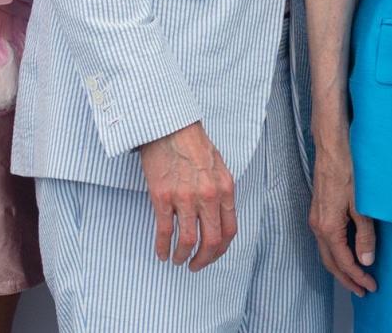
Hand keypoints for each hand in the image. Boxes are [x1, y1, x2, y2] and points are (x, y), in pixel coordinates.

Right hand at [139, 121, 236, 270]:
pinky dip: (162, 247)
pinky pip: (165, 231)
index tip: (211, 255)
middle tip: (195, 265)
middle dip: (203, 260)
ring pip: (188, 241)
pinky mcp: (163, 197)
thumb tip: (218, 218)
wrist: (170, 126)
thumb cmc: (194, 143)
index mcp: (225, 188)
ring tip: (177, 260)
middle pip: (211, 241)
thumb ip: (221, 192)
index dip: (220, 250)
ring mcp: (185, 197)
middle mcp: (208, 195)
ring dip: (182, 256)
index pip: (230, 230)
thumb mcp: (218, 166)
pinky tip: (161, 252)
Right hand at [310, 133, 377, 296]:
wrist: (331, 148)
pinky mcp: (318, 211)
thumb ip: (364, 234)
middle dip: (346, 279)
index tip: (371, 286)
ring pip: (326, 252)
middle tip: (363, 290)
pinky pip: (325, 241)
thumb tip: (366, 260)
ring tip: (355, 277)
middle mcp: (317, 226)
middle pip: (330, 263)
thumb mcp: (360, 205)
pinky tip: (345, 252)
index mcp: (328, 228)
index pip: (343, 262)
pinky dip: (335, 253)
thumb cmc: (347, 171)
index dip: (358, 276)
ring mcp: (315, 218)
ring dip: (340, 267)